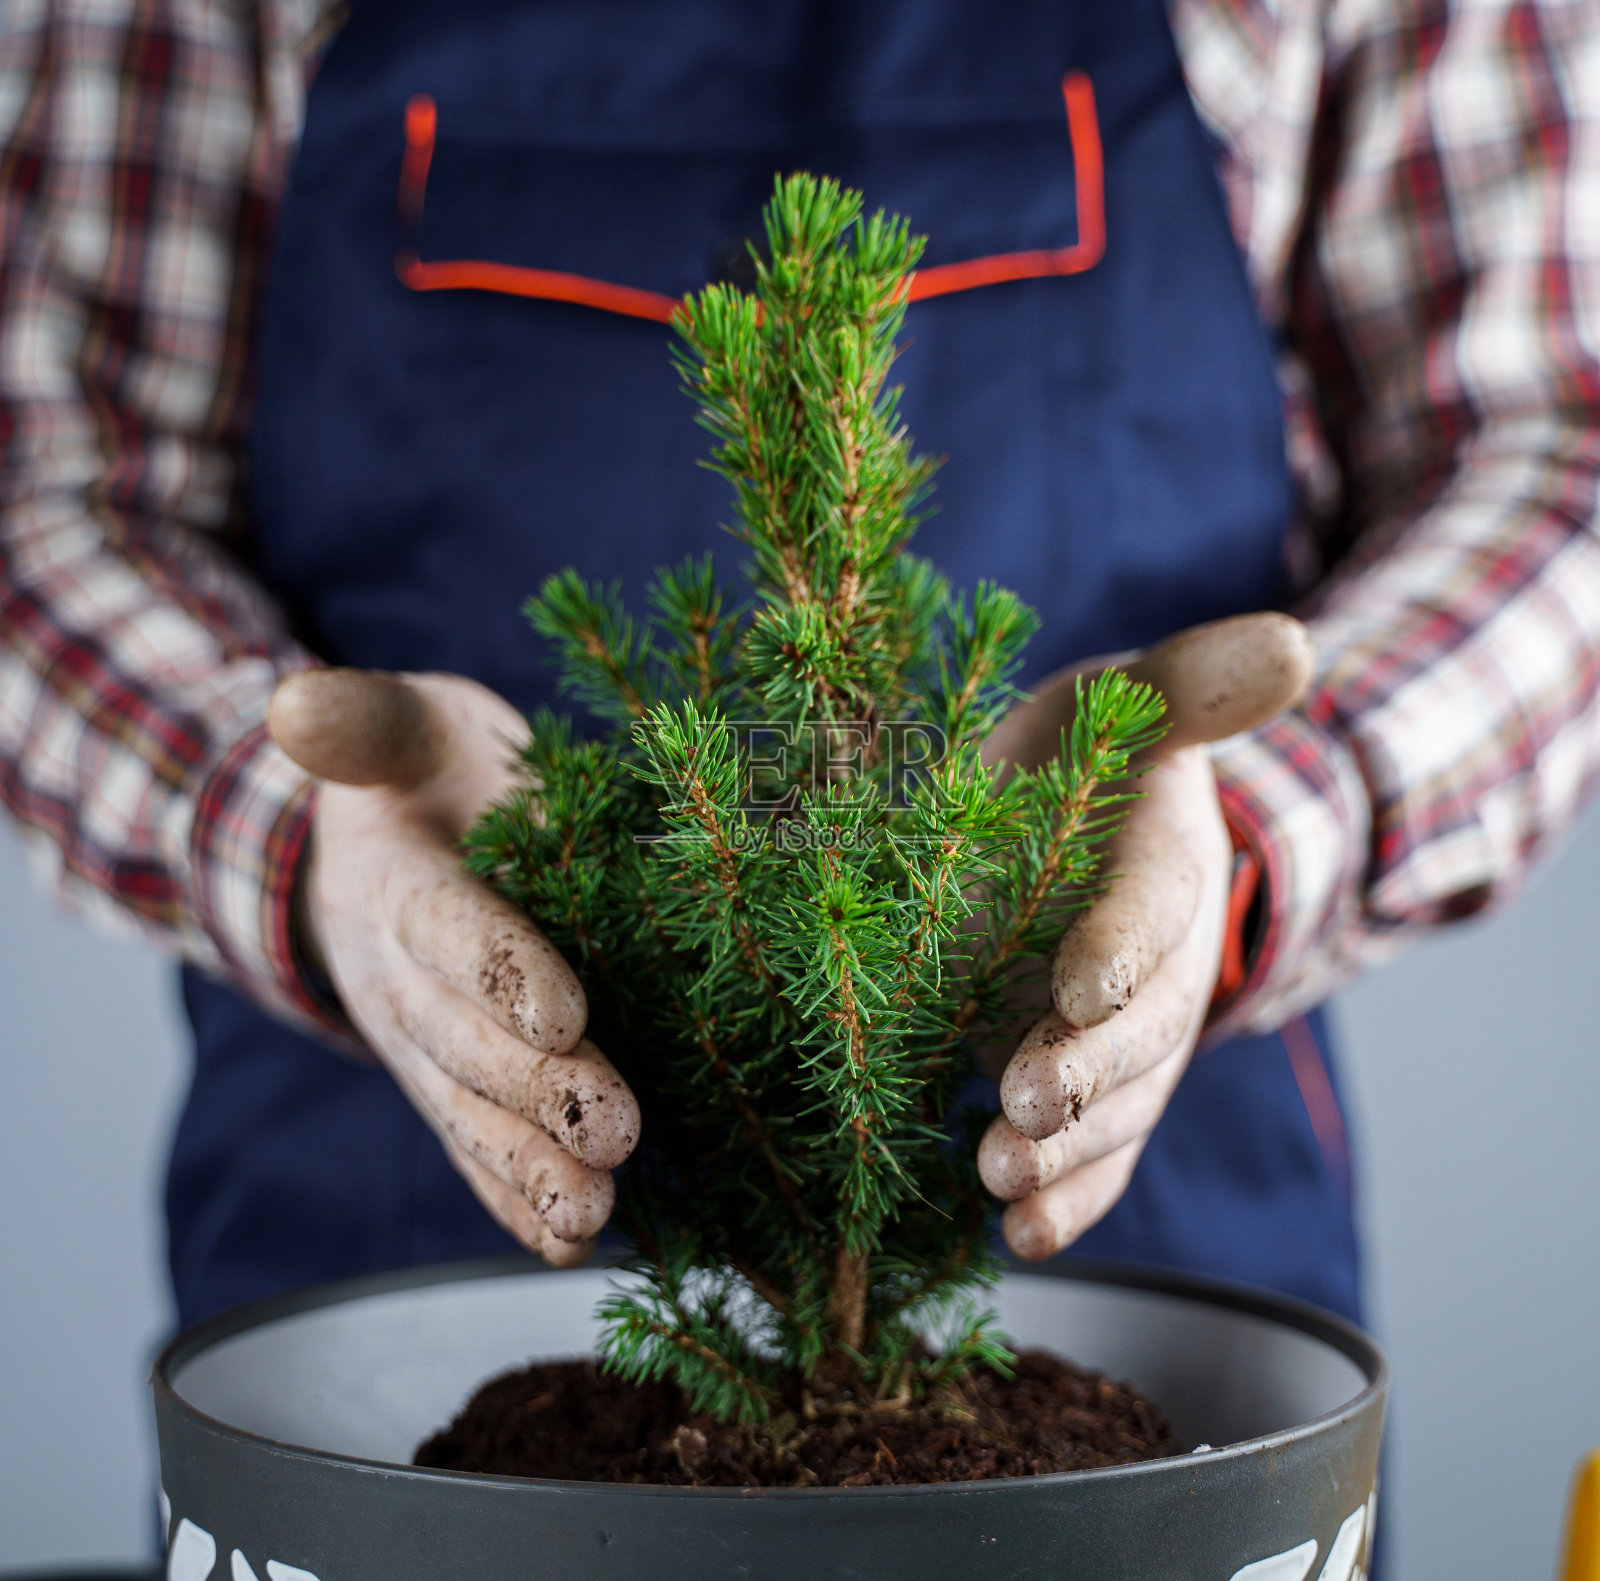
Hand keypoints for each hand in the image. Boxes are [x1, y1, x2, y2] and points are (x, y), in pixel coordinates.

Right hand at [268, 669, 639, 1266]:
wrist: (382, 850)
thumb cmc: (416, 775)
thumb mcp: (396, 723)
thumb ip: (358, 719)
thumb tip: (294, 703)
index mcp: (398, 885)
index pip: (449, 930)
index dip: (502, 969)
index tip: (565, 1014)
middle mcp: (403, 983)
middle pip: (467, 1043)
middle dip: (538, 1092)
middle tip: (614, 1131)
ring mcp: (426, 1047)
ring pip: (472, 1116)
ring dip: (533, 1168)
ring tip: (595, 1210)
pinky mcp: (458, 1084)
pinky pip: (480, 1150)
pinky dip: (520, 1201)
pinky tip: (576, 1242)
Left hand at [976, 614, 1312, 1259]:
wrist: (1084, 827)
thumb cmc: (1095, 755)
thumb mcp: (1133, 699)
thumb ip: (1194, 679)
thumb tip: (1290, 643)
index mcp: (1163, 861)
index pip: (1154, 908)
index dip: (1121, 944)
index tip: (1074, 982)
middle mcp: (1159, 964)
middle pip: (1138, 1031)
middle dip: (1085, 1070)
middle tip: (1023, 1100)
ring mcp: (1131, 1038)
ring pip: (1114, 1107)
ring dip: (1064, 1151)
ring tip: (1001, 1178)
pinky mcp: (1095, 1086)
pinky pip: (1092, 1154)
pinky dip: (1064, 1200)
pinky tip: (1021, 1237)